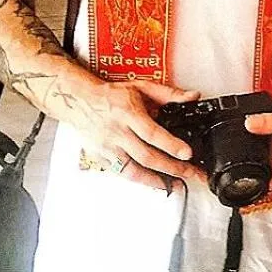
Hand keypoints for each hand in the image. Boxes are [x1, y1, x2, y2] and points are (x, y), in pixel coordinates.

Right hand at [63, 78, 206, 190]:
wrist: (78, 100)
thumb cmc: (110, 95)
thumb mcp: (141, 87)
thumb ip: (168, 94)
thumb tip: (192, 97)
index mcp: (127, 113)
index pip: (151, 133)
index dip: (171, 145)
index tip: (187, 154)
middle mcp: (116, 132)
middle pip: (146, 156)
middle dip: (171, 168)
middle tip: (190, 173)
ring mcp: (107, 148)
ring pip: (133, 170)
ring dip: (157, 181)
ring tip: (176, 185)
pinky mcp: (101, 158)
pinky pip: (122, 173)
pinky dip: (140, 181)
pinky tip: (155, 183)